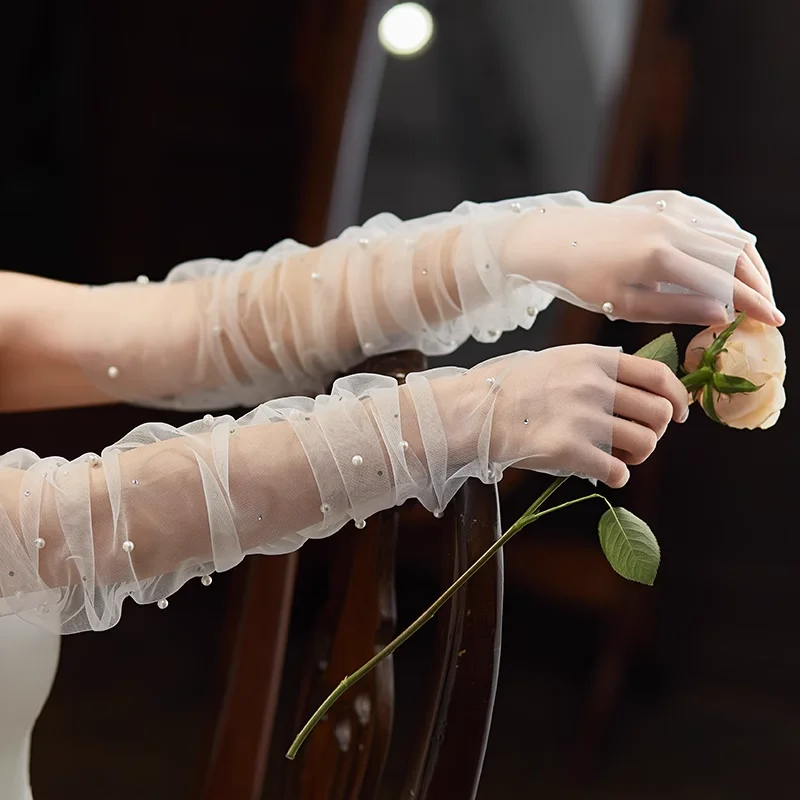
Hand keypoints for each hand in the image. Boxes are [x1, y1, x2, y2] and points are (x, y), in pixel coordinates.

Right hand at [442, 346, 687, 488]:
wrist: (477, 411)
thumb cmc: (517, 387)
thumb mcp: (561, 360)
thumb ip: (601, 369)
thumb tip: (644, 389)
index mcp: (595, 360)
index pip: (658, 376)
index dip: (679, 397)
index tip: (680, 414)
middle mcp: (594, 386)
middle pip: (659, 413)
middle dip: (657, 430)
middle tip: (639, 438)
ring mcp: (583, 419)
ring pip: (646, 443)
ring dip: (638, 455)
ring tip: (619, 456)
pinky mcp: (571, 451)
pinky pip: (619, 471)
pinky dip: (617, 475)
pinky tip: (603, 471)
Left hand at [501, 190, 781, 326]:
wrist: (555, 239)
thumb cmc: (583, 279)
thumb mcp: (624, 304)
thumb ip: (674, 309)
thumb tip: (721, 315)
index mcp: (660, 257)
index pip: (722, 281)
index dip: (752, 302)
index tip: (771, 321)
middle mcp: (673, 226)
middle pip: (735, 254)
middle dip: (758, 283)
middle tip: (767, 309)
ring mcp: (673, 208)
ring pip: (729, 233)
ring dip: (748, 262)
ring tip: (755, 290)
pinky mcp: (669, 200)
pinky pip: (713, 218)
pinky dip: (731, 238)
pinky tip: (736, 258)